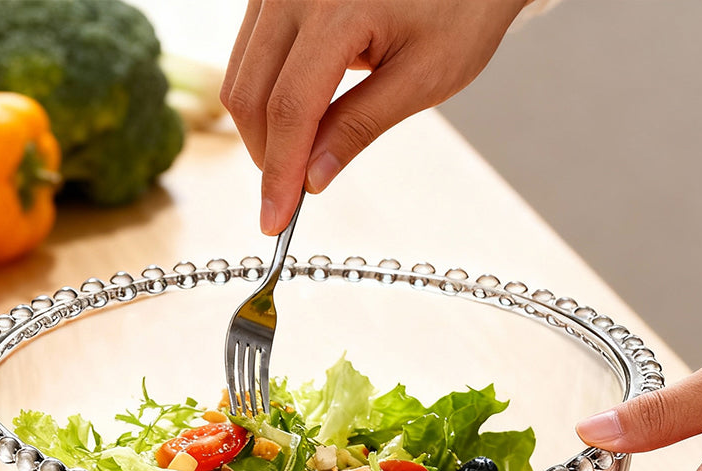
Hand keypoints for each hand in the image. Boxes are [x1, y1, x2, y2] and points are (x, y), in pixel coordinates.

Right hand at [222, 0, 527, 233]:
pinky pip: (250, 53)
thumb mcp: (422, 77)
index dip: (278, 173)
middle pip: (250, 94)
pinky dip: (266, 95)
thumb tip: (310, 178)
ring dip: (262, 128)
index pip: (290, 109)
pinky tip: (300, 116)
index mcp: (338, 7)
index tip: (274, 220)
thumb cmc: (460, 6)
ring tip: (303, 153)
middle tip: (292, 194)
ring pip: (241, 75)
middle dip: (266, 156)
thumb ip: (359, 127)